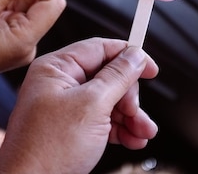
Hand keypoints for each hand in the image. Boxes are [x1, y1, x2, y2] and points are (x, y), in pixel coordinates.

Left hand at [0, 37, 159, 173]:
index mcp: (56, 68)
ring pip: (109, 101)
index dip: (128, 56)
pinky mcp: (70, 129)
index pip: (99, 48)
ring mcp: (64, 107)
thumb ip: (118, 77)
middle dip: (130, 97)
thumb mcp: (92, 105)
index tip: (151, 68)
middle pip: (108, 77)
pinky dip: (121, 129)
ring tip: (141, 132)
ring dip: (130, 117)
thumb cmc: (47, 149)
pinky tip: (132, 139)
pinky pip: (103, 120)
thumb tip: (136, 56)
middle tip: (136, 113)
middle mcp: (59, 84)